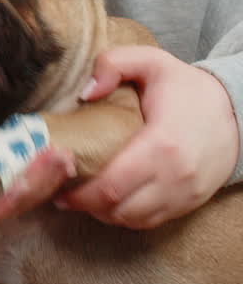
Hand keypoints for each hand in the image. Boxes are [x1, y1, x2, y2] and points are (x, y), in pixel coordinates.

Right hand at [0, 116, 74, 221]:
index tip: (39, 159)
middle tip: (64, 155)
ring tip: (66, 158)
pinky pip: (22, 192)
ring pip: (21, 202)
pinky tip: (58, 162)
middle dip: (41, 181)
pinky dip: (42, 179)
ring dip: (47, 181)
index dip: (16, 184)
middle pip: (12, 203)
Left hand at [54, 46, 239, 227]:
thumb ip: (113, 64)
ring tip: (85, 198)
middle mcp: (174, 177)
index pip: (111, 186)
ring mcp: (184, 194)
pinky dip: (127, 216)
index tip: (59, 188)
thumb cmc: (188, 89)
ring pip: (133, 221)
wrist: (237, 112)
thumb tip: (85, 93)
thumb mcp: (152, 61)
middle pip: (118, 209)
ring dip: (104, 214)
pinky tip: (112, 202)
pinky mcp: (189, 203)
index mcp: (160, 144)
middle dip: (85, 206)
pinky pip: (151, 222)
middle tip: (64, 195)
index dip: (80, 195)